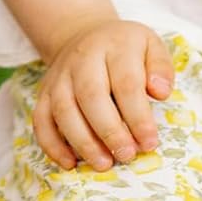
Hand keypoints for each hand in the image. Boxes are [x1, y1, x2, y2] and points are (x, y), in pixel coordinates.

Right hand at [35, 16, 173, 170]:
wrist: (84, 37)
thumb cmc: (124, 49)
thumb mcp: (151, 46)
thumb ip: (161, 68)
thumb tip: (161, 92)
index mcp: (114, 46)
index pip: (126, 83)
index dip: (138, 116)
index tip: (149, 142)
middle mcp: (82, 59)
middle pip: (91, 96)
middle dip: (110, 131)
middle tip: (127, 156)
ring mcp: (59, 77)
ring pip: (64, 111)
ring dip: (83, 142)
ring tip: (104, 164)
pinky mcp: (44, 94)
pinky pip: (41, 121)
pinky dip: (52, 145)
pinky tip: (69, 163)